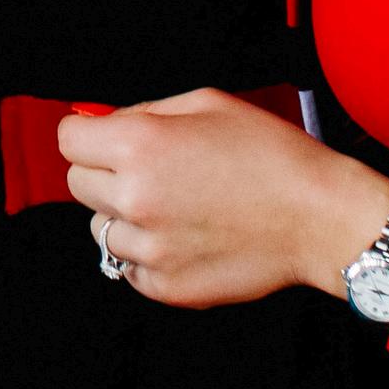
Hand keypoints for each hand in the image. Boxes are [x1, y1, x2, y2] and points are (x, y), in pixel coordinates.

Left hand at [59, 88, 388, 310]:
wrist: (320, 217)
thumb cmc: (272, 156)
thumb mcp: (207, 103)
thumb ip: (144, 112)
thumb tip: (100, 122)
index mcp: (140, 145)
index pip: (68, 140)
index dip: (89, 136)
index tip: (105, 141)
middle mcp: (136, 197)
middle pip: (78, 184)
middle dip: (105, 174)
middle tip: (150, 172)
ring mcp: (150, 247)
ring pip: (100, 229)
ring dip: (123, 217)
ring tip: (173, 208)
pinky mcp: (166, 286)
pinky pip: (128, 267)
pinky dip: (146, 254)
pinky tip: (184, 237)